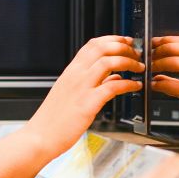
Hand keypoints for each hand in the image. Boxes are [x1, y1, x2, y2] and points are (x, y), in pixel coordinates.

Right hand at [23, 35, 142, 158]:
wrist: (39, 137)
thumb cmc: (53, 120)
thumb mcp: (69, 94)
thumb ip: (89, 83)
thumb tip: (111, 76)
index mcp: (70, 71)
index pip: (92, 45)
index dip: (112, 40)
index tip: (126, 42)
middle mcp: (75, 75)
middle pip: (102, 47)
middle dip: (124, 47)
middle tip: (137, 53)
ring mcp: (81, 88)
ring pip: (109, 62)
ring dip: (128, 62)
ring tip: (139, 68)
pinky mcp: (87, 104)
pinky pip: (113, 86)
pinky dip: (128, 84)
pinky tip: (135, 87)